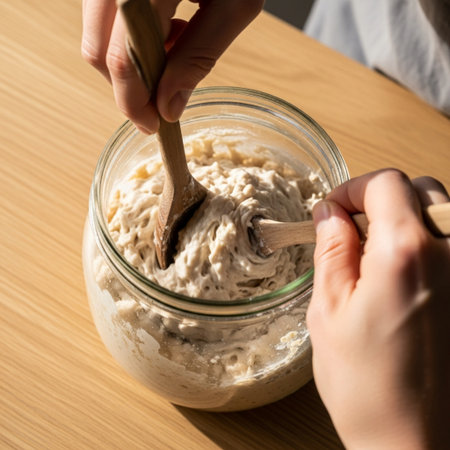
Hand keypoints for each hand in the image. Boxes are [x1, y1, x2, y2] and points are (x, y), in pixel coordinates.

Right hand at [81, 0, 262, 133]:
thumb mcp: (234, 4)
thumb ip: (199, 57)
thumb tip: (169, 108)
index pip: (122, 59)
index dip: (134, 103)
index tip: (153, 127)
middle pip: (99, 52)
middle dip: (130, 86)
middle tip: (165, 96)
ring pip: (98, 37)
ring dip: (133, 61)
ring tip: (177, 45)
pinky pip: (106, 19)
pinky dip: (132, 38)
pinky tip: (167, 26)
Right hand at [308, 169, 449, 448]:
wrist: (414, 442)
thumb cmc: (365, 385)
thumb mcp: (328, 310)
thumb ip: (331, 250)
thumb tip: (328, 213)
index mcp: (404, 255)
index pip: (387, 184)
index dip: (352, 189)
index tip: (333, 211)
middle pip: (421, 191)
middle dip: (380, 202)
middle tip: (351, 233)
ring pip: (442, 215)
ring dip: (406, 221)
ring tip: (375, 259)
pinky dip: (427, 245)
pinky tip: (403, 278)